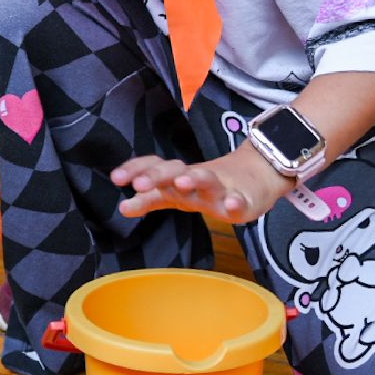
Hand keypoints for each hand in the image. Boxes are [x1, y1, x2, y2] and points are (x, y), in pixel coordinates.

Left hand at [112, 144, 294, 223]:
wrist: (257, 175)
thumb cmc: (208, 187)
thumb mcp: (178, 193)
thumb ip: (152, 199)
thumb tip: (123, 207)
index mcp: (178, 177)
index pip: (154, 168)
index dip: (136, 170)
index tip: (116, 178)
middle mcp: (196, 178)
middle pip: (176, 171)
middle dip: (158, 175)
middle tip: (140, 183)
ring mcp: (221, 188)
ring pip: (207, 180)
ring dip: (195, 179)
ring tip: (182, 183)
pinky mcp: (244, 199)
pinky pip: (240, 201)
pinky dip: (235, 202)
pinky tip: (231, 205)